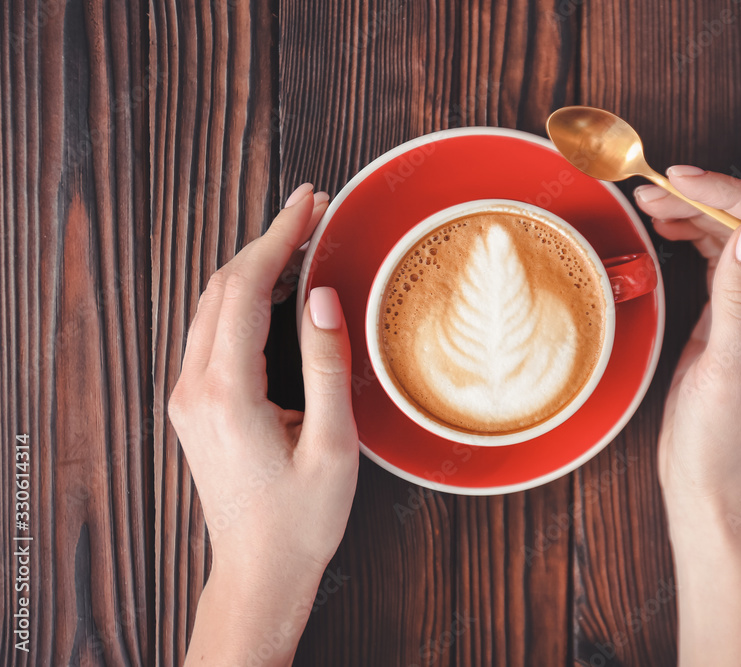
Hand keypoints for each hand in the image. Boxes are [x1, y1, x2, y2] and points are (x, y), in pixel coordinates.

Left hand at [168, 183, 358, 664]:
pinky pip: (213, 331)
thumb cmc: (301, 518)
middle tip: (312, 211)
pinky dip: (244, 297)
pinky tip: (279, 291)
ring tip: (301, 240)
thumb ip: (326, 366)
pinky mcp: (195, 404)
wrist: (259, 569)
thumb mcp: (333, 445)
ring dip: (254, 266)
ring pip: (213, 304)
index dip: (277, 237)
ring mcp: (188, 396)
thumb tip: (322, 298)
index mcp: (226, 393)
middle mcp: (195, 387)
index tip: (308, 202)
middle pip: (222, 286)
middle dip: (266, 241)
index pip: (244, 288)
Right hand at [635, 166, 740, 518]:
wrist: (711, 491)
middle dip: (708, 198)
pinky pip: (717, 264)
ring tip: (650, 203)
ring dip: (696, 215)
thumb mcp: (728, 370)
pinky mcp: (728, 321)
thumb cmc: (725, 445)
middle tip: (654, 189)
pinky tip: (667, 231)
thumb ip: (739, 298)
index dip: (732, 194)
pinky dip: (692, 241)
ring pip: (733, 240)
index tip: (683, 182)